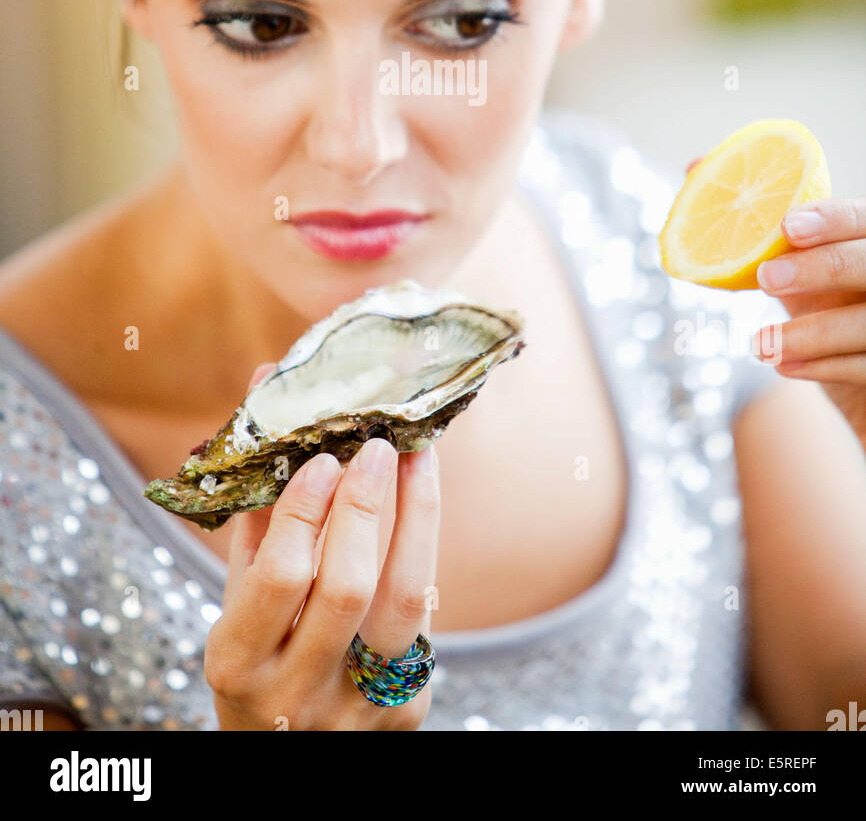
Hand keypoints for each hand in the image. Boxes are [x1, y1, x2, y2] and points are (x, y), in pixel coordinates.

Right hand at [204, 363, 440, 729]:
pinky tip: (422, 500)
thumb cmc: (258, 661)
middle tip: (372, 445)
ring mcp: (358, 706)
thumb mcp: (237, 606)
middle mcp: (299, 692)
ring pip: (402, 603)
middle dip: (362, 506)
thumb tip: (266, 406)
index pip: (280, 578)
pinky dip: (424, 547)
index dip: (304, 512)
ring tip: (414, 457)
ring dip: (414, 516)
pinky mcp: (406, 707)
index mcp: (240, 664)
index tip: (322, 459)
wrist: (288, 757)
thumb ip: (255, 522)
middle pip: (345, 588)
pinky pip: (423, 616)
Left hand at [751, 199, 865, 448]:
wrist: (856, 365)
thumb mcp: (791, 260)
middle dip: (820, 269)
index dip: (832, 219)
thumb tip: (693, 165)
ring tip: (760, 343)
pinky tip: (783, 366)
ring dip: (812, 334)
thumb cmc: (822, 295)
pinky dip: (821, 366)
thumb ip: (750, 217)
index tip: (786, 226)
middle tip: (765, 278)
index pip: (864, 218)